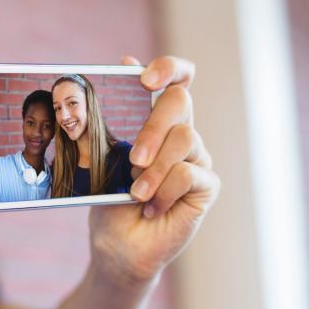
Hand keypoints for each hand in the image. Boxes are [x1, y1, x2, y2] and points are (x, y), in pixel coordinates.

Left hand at [89, 55, 219, 284]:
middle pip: (181, 102)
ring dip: (154, 169)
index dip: (169, 68)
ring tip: (136, 193)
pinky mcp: (206, 187)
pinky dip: (165, 191)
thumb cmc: (109, 201)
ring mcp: (197, 160)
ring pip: (185, 139)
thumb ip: (114, 115)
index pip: (177, 80)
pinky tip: (151, 208)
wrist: (116, 246)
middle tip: (133, 158)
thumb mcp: (101, 156)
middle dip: (154, 126)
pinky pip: (190, 174)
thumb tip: (125, 62)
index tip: (145, 80)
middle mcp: (181, 135)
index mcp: (157, 122)